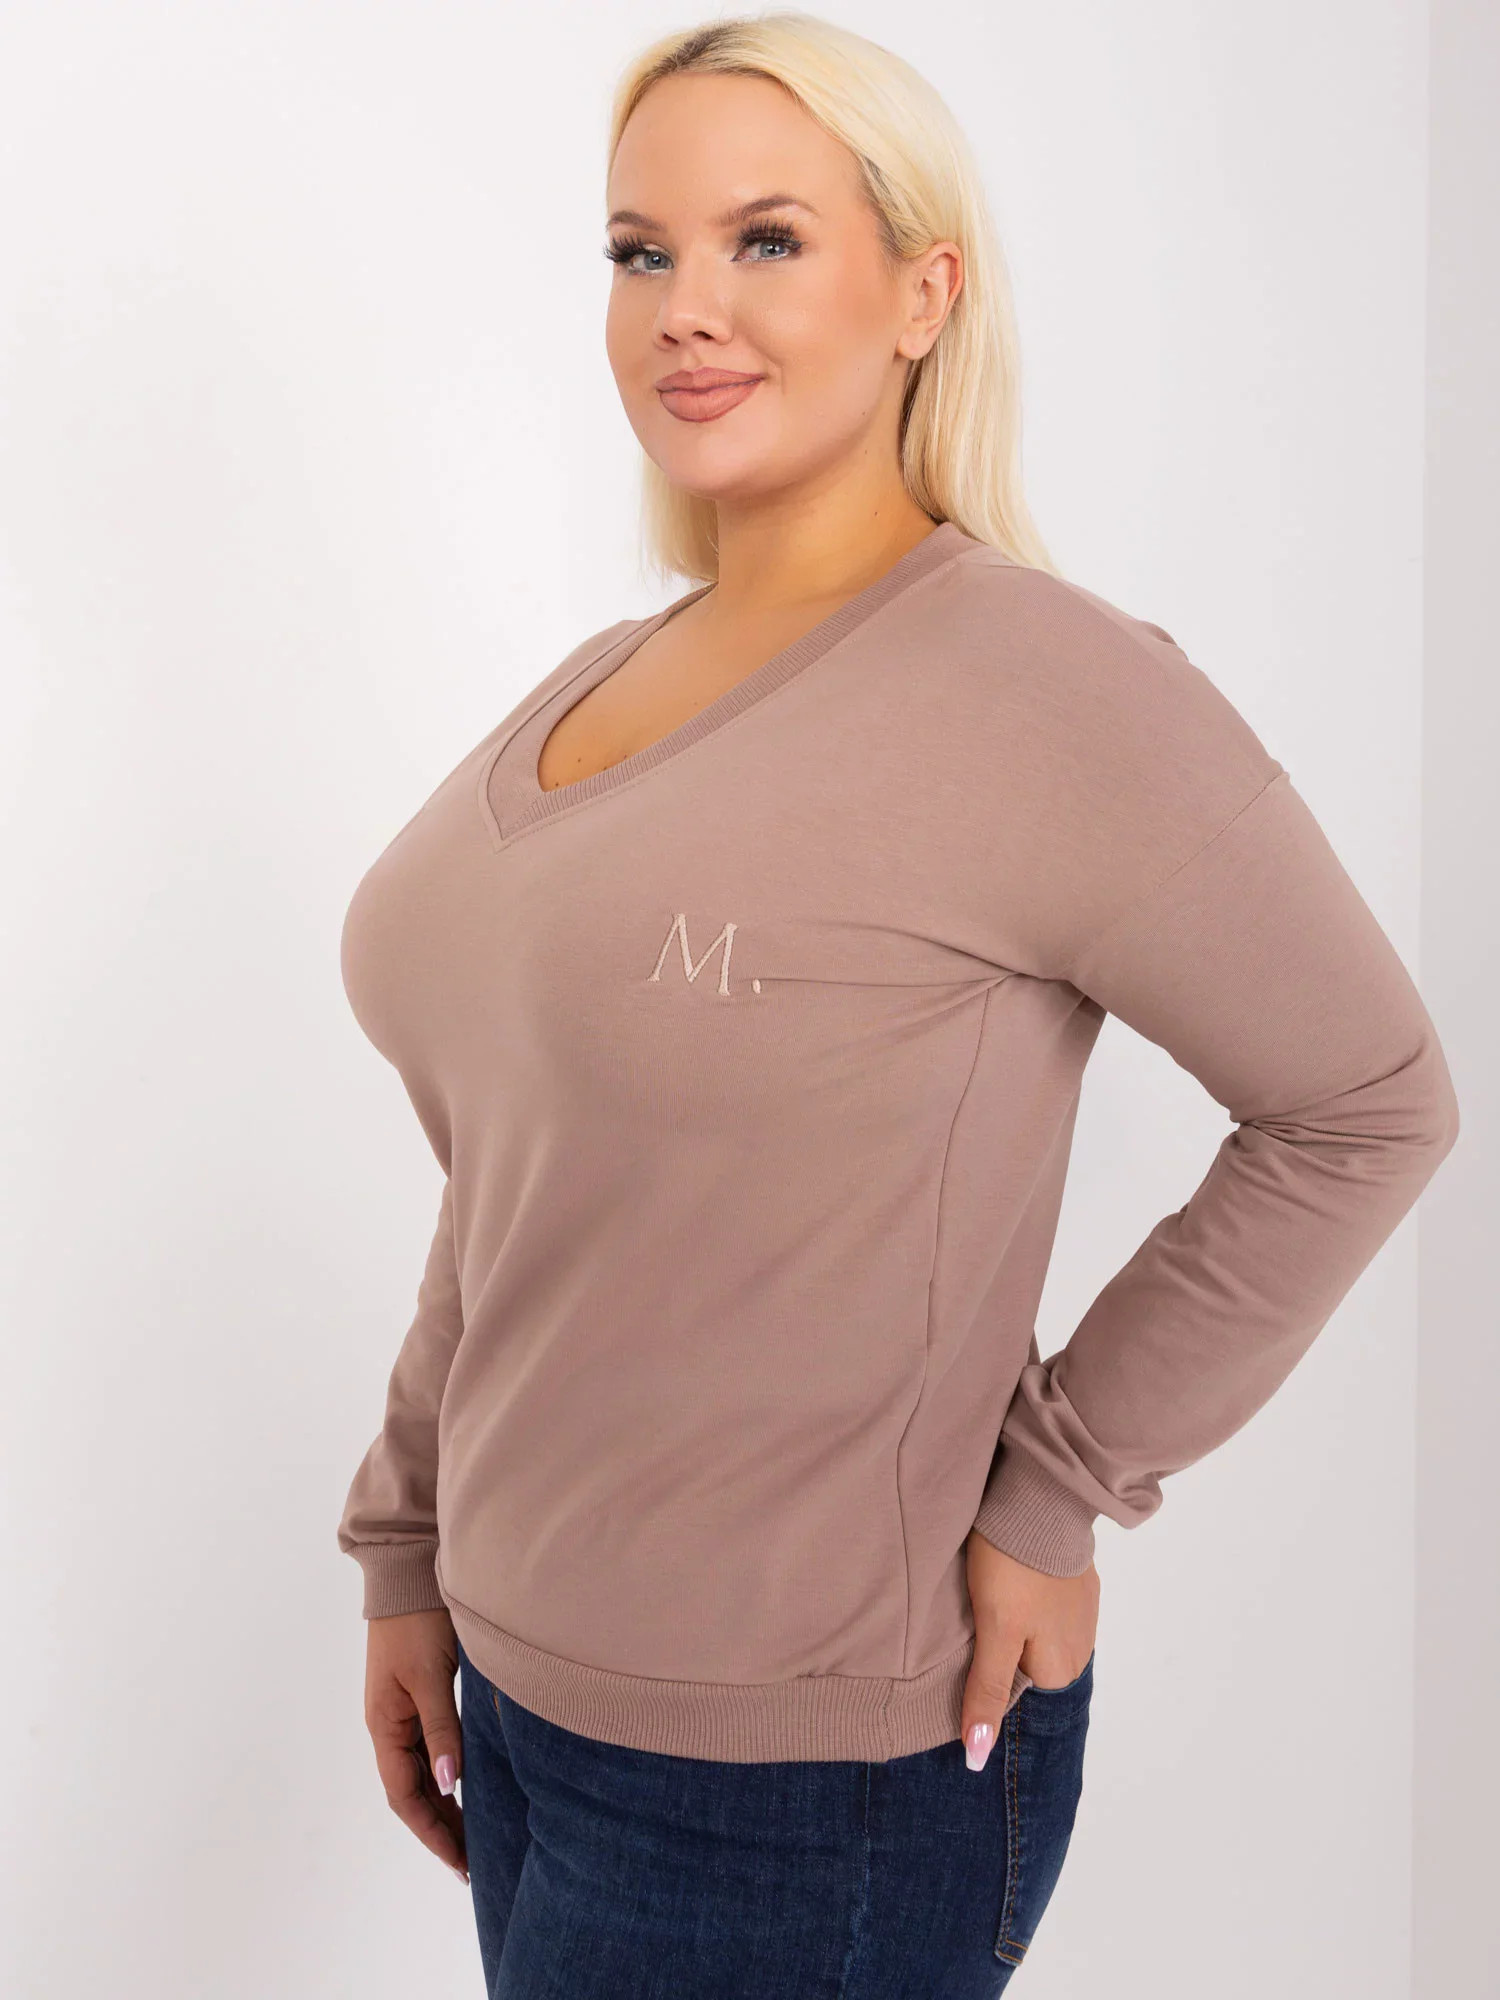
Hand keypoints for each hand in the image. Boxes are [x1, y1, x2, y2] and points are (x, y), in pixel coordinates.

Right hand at [363, 1607, 468, 1882]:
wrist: (407, 1572)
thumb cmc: (416, 1622)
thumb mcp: (429, 1677)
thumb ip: (441, 1729)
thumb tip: (450, 1784)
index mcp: (384, 1725)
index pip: (404, 1796)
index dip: (431, 1832)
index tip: (459, 1862)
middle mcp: (389, 1724)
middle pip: (412, 1790)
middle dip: (440, 1827)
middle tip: (473, 1861)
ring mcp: (403, 1710)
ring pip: (423, 1771)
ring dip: (444, 1804)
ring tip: (474, 1835)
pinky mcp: (420, 1693)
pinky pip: (431, 1747)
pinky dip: (449, 1772)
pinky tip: (468, 1784)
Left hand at [959, 1528, 1099, 1771]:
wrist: (1039, 1494)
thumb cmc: (1013, 1568)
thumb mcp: (994, 1631)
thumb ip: (986, 1691)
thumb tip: (977, 1758)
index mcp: (1065, 1665)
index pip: (1017, 1693)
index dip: (987, 1676)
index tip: (966, 1652)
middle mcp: (1083, 1643)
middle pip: (1028, 1665)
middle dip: (1000, 1651)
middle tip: (972, 1622)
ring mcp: (1082, 1607)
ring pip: (1035, 1632)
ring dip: (1013, 1621)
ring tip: (987, 1598)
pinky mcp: (1076, 1576)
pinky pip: (1045, 1603)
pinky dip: (1025, 1596)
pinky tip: (1007, 1578)